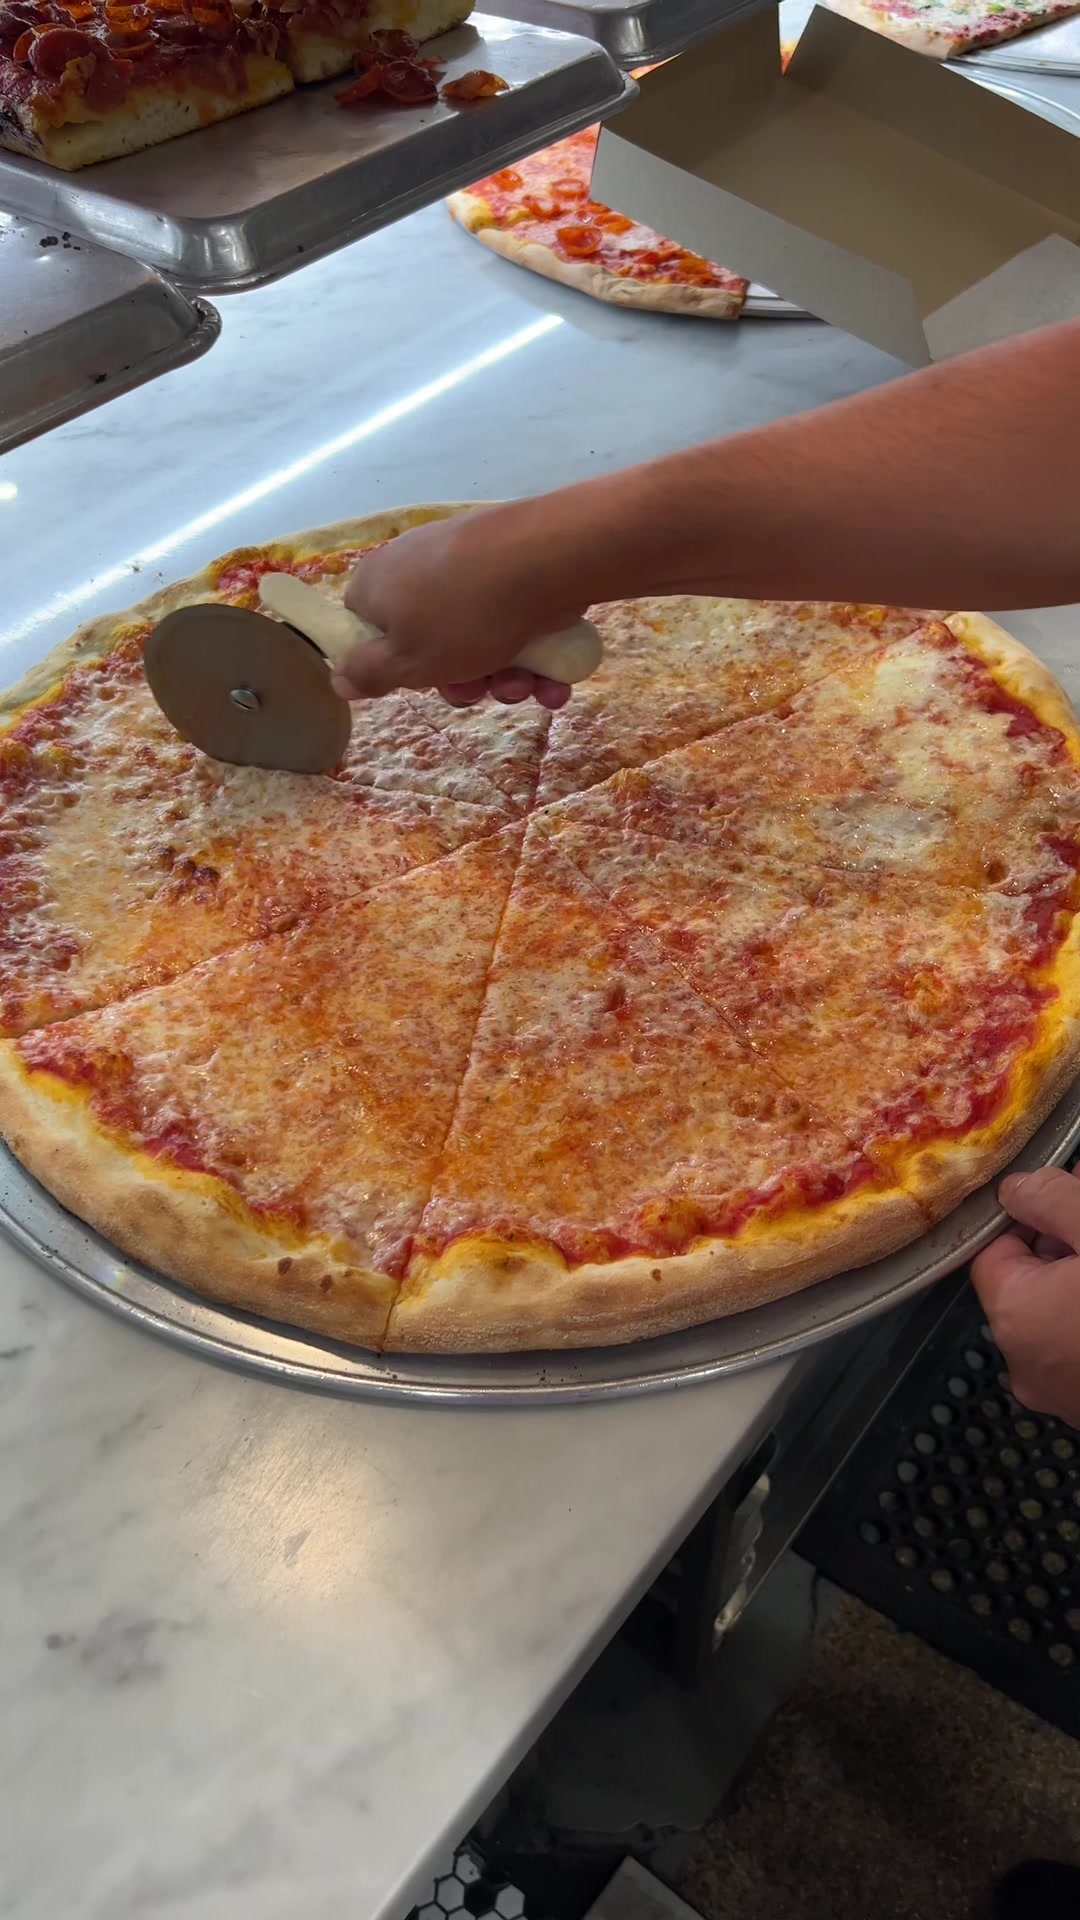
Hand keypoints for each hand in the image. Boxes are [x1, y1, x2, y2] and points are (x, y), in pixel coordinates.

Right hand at [335, 504, 589, 709]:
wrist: (546, 558)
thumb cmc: (462, 616)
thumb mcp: (408, 660)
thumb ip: (370, 672)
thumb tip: (336, 678)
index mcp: (379, 585)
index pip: (366, 626)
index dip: (390, 662)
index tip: (417, 680)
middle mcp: (418, 567)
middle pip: (430, 641)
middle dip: (461, 679)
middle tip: (481, 690)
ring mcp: (468, 563)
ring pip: (479, 638)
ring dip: (503, 677)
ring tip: (526, 685)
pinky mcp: (513, 567)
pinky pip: (515, 621)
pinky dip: (534, 657)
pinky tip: (554, 682)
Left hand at [971, 1166, 1079, 1427]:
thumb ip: (1051, 1199)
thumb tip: (1018, 1190)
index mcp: (1016, 1317)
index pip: (996, 1249)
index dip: (1032, 1215)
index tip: (1070, 1194)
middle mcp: (1030, 1366)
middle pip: (1034, 1284)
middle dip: (1068, 1244)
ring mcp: (1068, 1397)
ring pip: (1065, 1317)